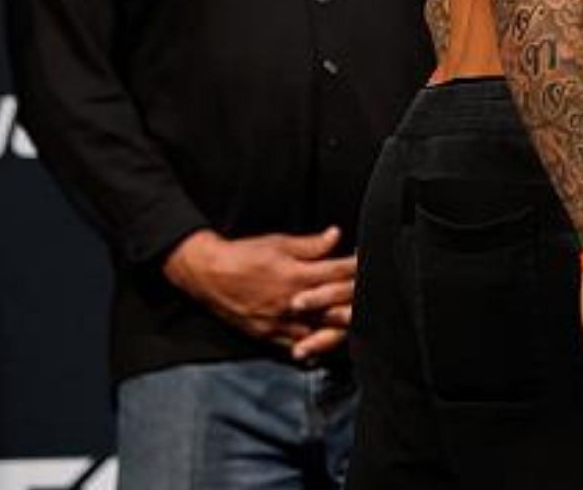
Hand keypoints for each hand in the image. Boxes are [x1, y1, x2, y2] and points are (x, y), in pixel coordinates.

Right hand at [163, 227, 355, 356]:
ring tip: (358, 323)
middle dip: (358, 300)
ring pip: (323, 331)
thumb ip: (311, 244)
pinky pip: (298, 346)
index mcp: (299, 276)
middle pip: (338, 306)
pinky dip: (315, 346)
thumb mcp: (279, 243)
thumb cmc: (243, 255)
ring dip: (342, 327)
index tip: (367, 261)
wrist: (208, 275)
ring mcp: (283, 322)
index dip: (358, 265)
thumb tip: (336, 235)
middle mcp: (294, 302)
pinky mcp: (269, 335)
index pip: (340, 272)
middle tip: (374, 297)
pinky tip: (327, 346)